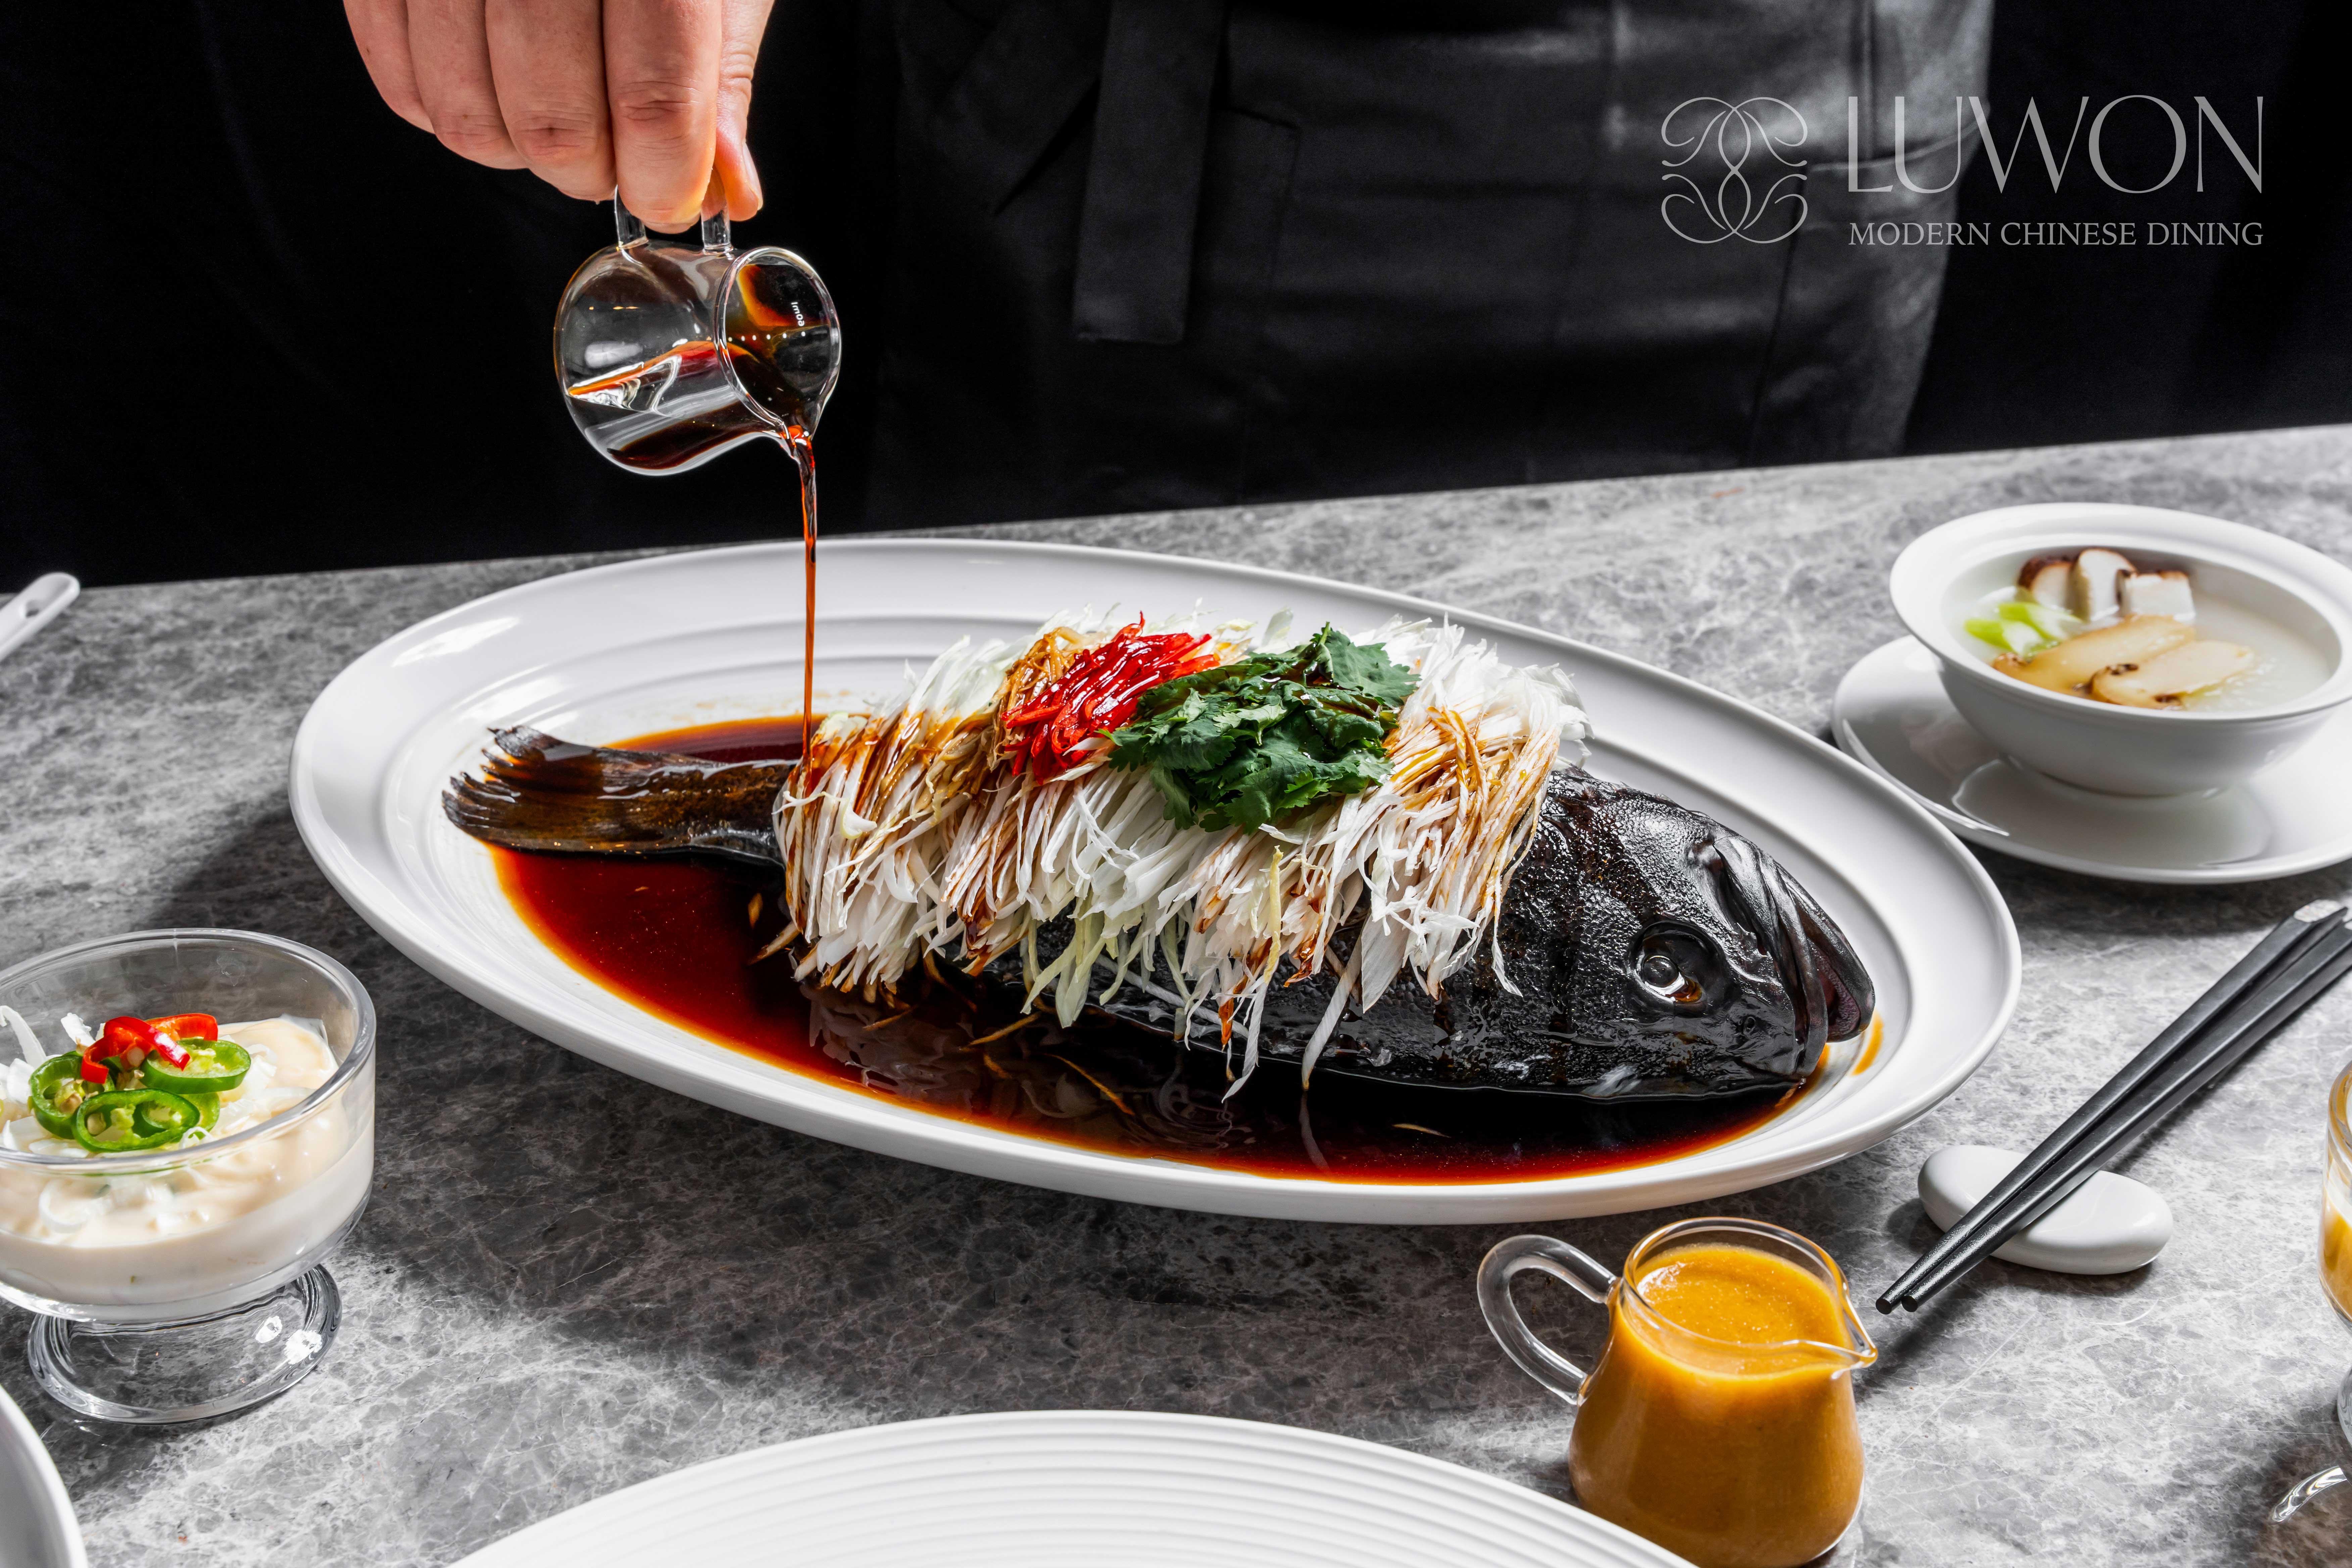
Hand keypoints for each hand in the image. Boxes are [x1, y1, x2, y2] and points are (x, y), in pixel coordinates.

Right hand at [343, 0, 774, 229]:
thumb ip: (714, 77)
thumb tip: (729, 190)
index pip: (653, 98)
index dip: (665, 177)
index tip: (673, 198)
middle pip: (552, 118)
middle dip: (591, 170)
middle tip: (615, 155)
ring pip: (467, 115)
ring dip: (520, 148)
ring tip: (556, 110)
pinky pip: (398, 79)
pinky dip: (449, 109)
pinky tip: (493, 83)